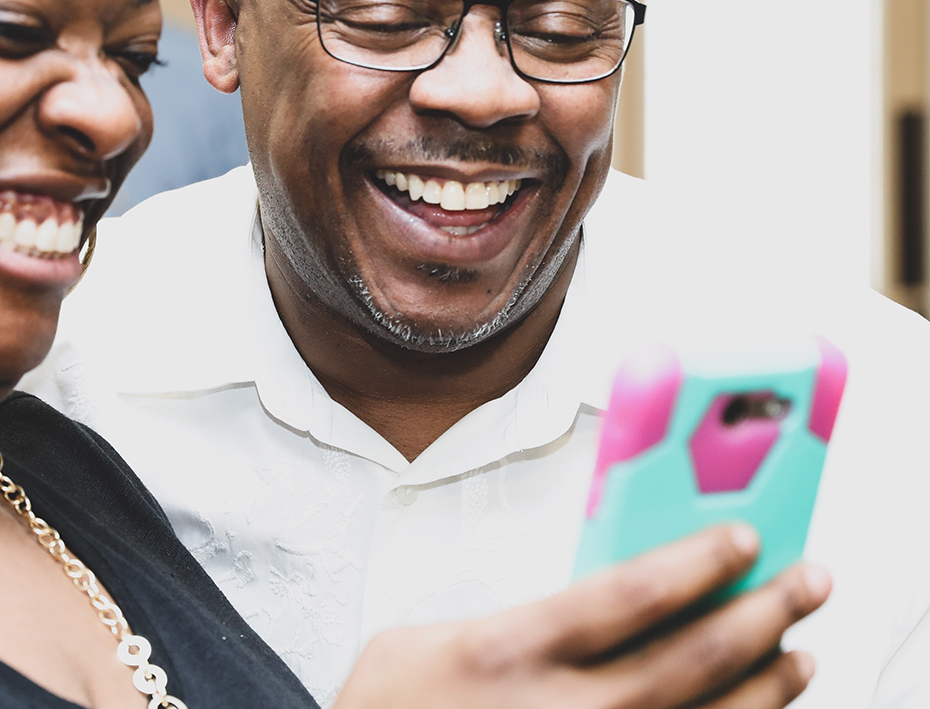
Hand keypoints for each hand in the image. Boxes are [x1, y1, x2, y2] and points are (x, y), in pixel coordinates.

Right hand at [333, 525, 829, 708]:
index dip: (699, 560)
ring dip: (767, 687)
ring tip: (801, 653)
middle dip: (762, 613)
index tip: (741, 539)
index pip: (632, 593)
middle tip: (806, 582)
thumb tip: (578, 603)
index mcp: (512, 650)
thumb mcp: (421, 643)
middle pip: (691, 658)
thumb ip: (504, 618)